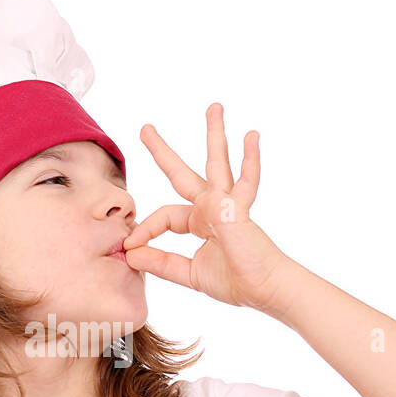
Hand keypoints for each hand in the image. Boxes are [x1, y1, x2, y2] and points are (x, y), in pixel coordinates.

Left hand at [123, 102, 291, 310]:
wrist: (266, 289)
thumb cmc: (237, 281)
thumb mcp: (188, 272)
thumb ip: (161, 262)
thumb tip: (130, 253)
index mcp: (200, 222)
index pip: (165, 216)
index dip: (145, 228)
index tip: (129, 243)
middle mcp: (212, 208)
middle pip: (182, 174)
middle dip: (162, 151)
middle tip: (145, 127)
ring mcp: (227, 204)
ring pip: (217, 164)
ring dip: (215, 135)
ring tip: (214, 107)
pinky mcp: (238, 209)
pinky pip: (245, 181)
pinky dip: (249, 160)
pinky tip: (251, 136)